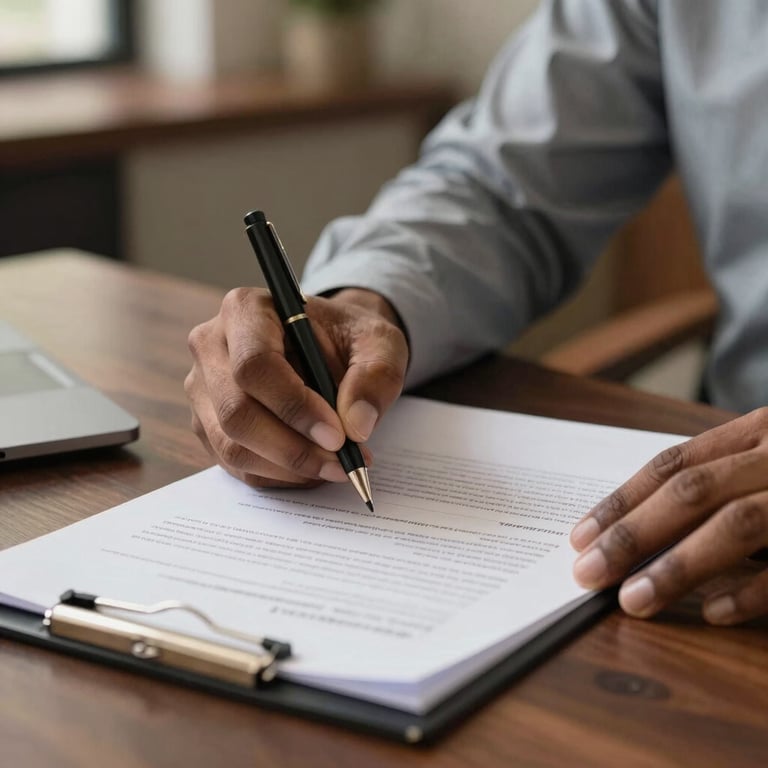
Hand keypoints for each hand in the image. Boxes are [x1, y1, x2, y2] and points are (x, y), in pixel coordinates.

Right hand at [185, 287, 407, 487]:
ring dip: (288, 468)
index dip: (294, 406)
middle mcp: (212, 346)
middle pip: (236, 411)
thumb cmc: (349, 338)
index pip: (254, 364)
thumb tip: (356, 425)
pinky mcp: (208, 423)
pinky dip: (278, 475)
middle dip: (292, 448)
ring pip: (231, 445)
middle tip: (341, 461)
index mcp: (246, 309)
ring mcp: (203, 388)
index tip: (338, 435)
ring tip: (336, 466)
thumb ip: (376, 376)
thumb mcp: (381, 343)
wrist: (331, 345)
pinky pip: (234, 464)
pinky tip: (314, 468)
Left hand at [570, 407, 767, 624]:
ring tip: (633, 601)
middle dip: (633, 534)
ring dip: (680, 566)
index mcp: (760, 431)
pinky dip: (755, 588)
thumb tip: (642, 529)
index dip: (622, 500)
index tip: (579, 536)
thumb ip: (723, 481)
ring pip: (739, 523)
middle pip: (692, 490)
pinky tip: (716, 612)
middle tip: (586, 574)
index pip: (672, 464)